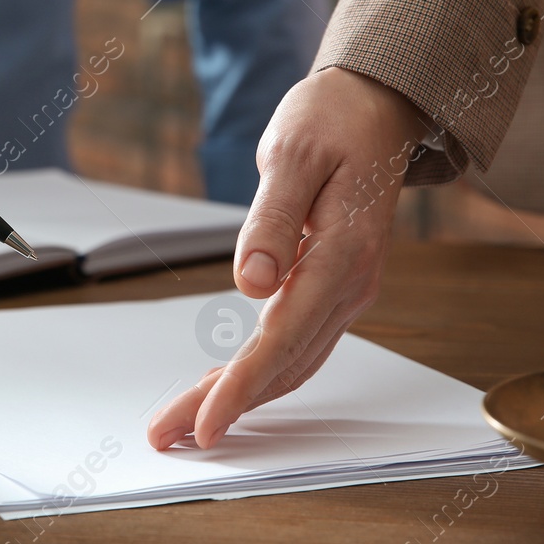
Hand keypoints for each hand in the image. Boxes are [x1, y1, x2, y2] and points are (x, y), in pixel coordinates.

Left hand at [147, 67, 424, 449]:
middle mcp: (351, 285)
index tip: (204, 422)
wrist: (377, 109)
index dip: (241, 386)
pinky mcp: (334, 289)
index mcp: (343, 254)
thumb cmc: (334, 121)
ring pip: (291, 363)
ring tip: (183, 424)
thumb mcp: (294, 153)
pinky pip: (297, 346)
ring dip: (240, 399)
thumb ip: (273, 220)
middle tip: (166, 434)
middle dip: (224, 406)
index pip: (284, 337)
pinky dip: (260, 375)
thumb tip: (251, 283)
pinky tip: (226, 390)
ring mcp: (347, 292)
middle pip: (283, 364)